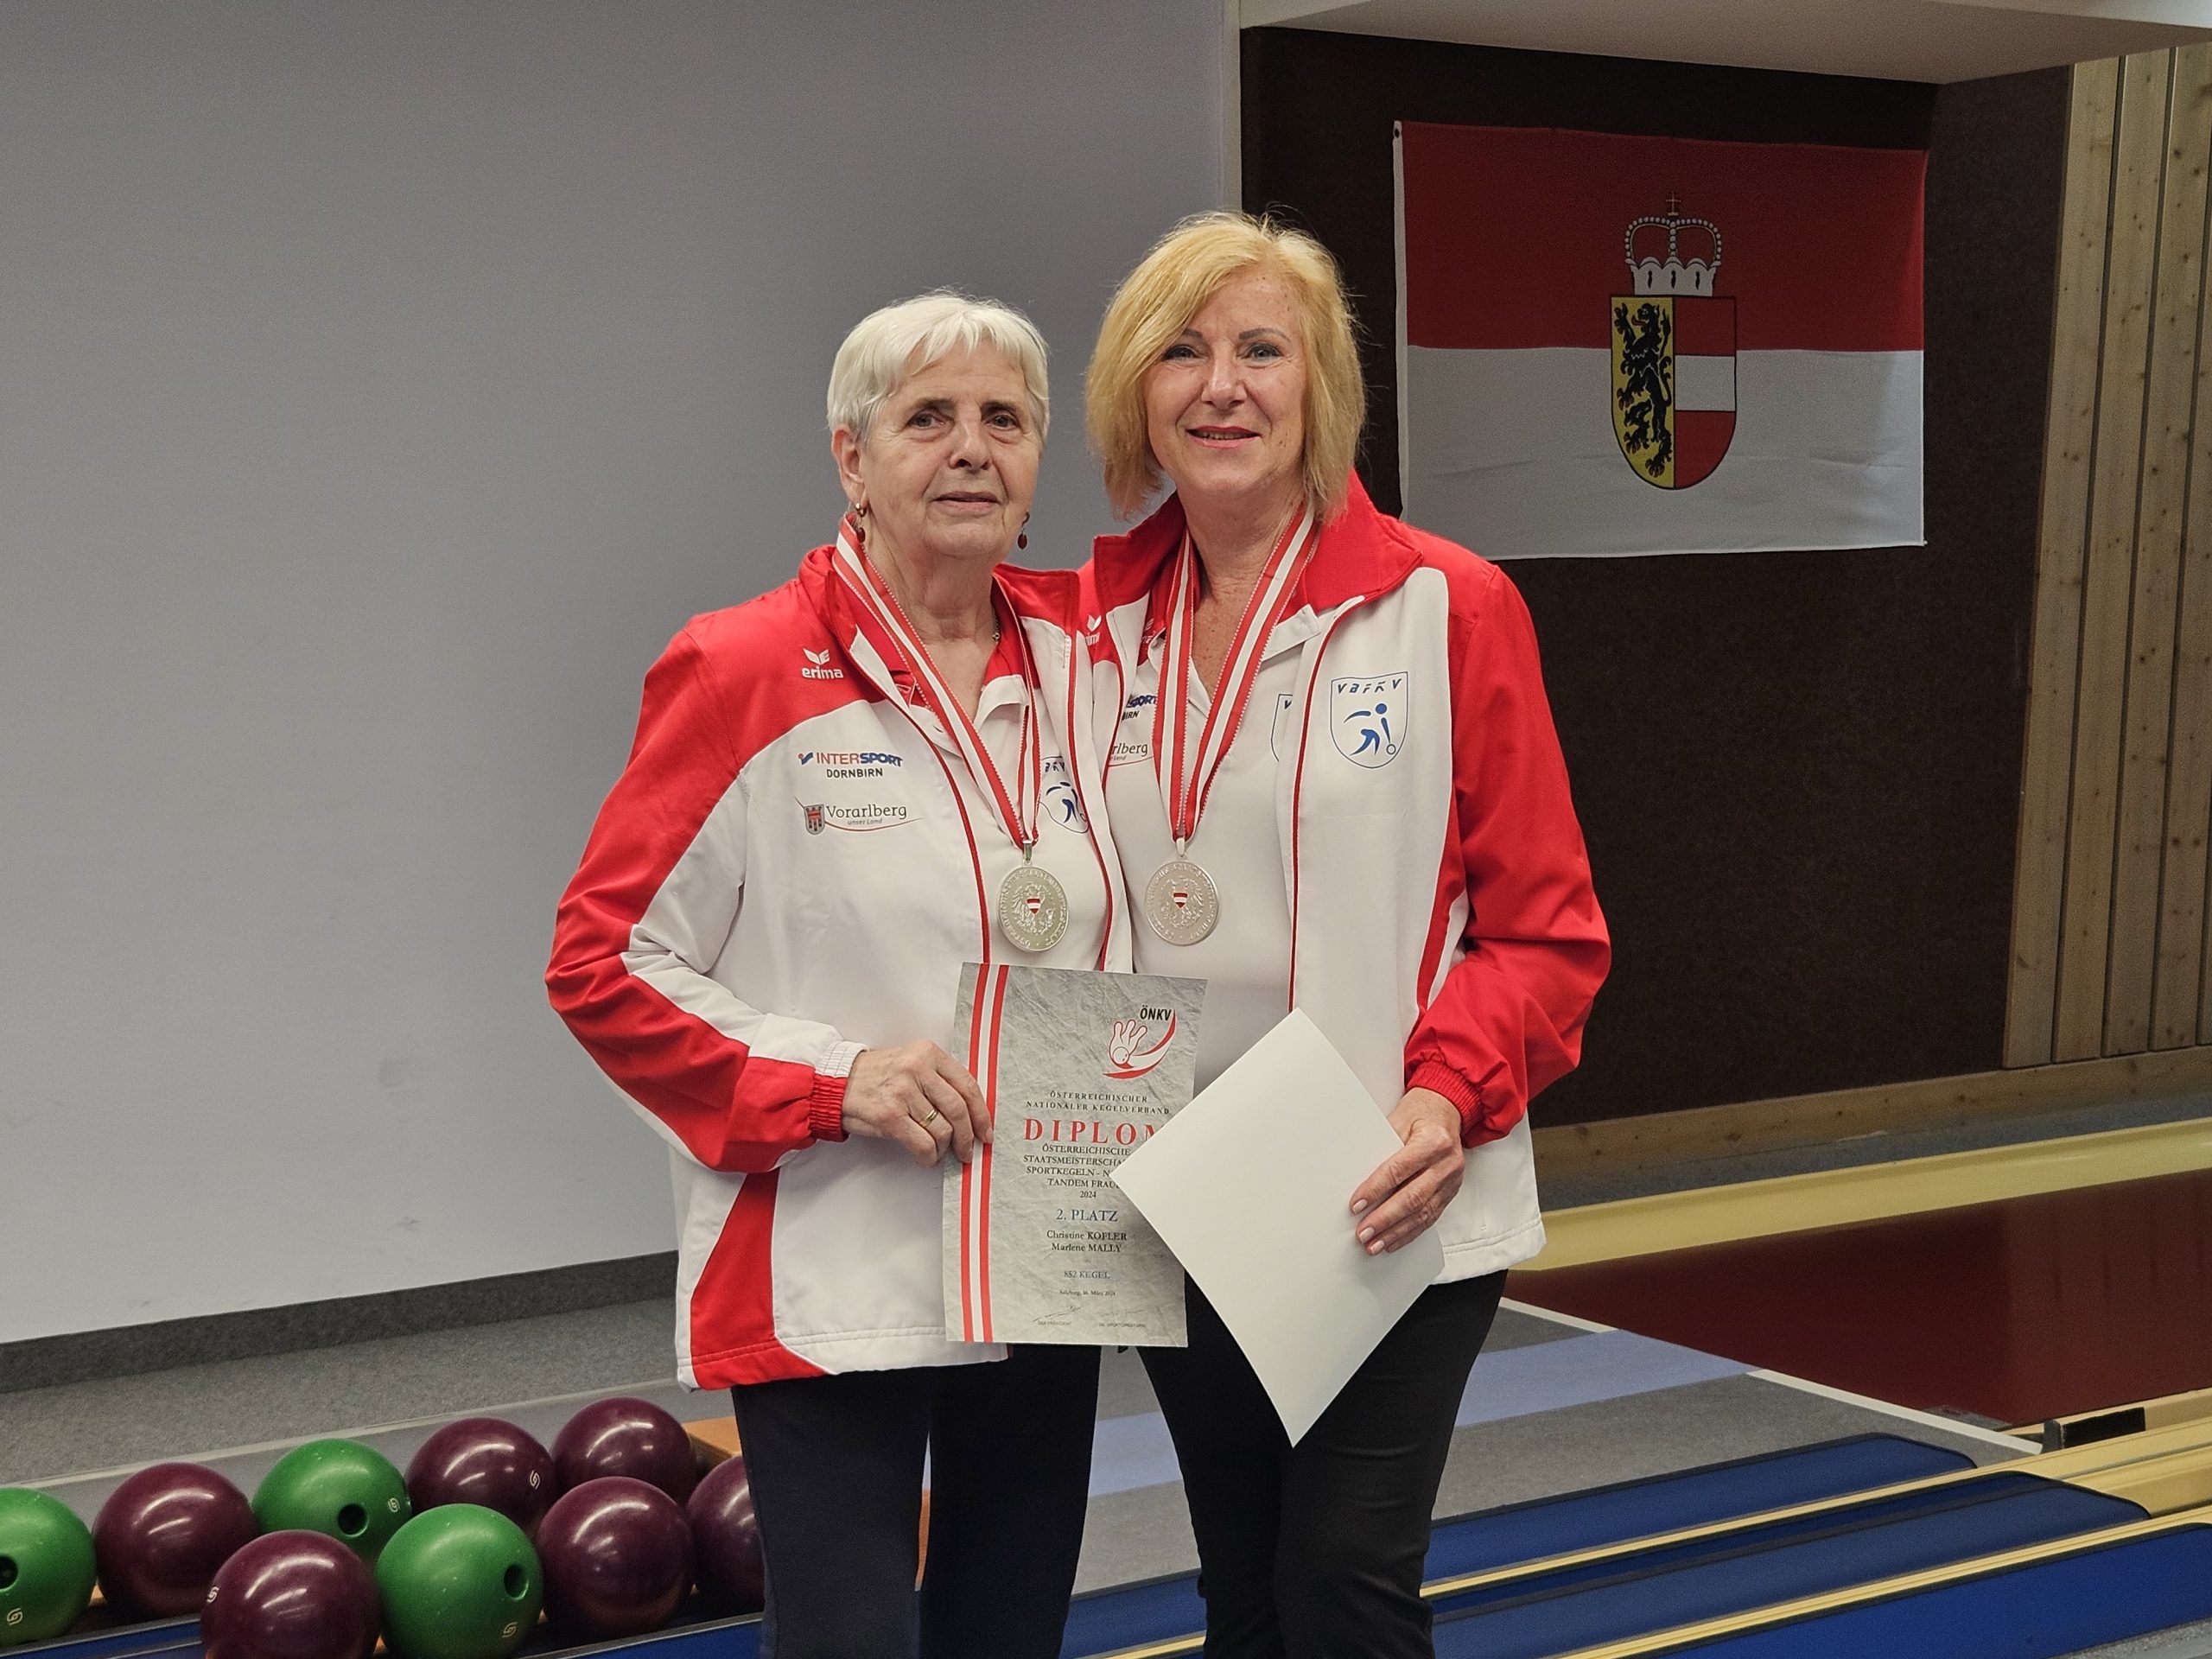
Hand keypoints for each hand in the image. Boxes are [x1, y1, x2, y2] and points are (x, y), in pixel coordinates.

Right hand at [842, 1041, 989, 1166]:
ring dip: (944, 1148)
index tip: (985, 1130)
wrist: (836, 1081)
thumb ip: (939, 1079)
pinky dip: (928, 1156)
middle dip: (967, 1136)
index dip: (981, 1113)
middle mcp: (917, 1069)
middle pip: (958, 1109)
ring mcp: (902, 1092)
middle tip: (967, 1150)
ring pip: (942, 1129)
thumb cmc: (876, 1075)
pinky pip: (922, 1143)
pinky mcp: (889, 1115)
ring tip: (938, 1151)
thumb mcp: (911, 1062)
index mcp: (927, 1053)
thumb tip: (969, 1112)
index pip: (967, 1085)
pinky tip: (926, 1157)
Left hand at [1348, 1088, 1464, 1254]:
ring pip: (1423, 1213)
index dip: (1376, 1189)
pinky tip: (1393, 1242)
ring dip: (1396, 1232)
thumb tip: (1355, 1176)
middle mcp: (1447, 1163)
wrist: (1447, 1110)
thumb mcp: (1398, 1120)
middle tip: (1363, 1233)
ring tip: (1375, 1244)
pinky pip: (1431, 1217)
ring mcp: (1452, 1180)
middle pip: (1413, 1197)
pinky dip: (1410, 1232)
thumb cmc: (1419, 1113)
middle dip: (1385, 1219)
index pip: (1399, 1170)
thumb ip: (1381, 1147)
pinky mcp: (1451, 1192)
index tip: (1356, 1205)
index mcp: (1433, 1141)